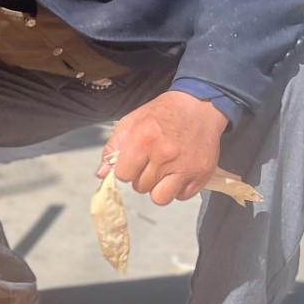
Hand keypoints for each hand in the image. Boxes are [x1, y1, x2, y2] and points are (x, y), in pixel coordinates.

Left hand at [97, 91, 227, 205]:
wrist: (200, 106)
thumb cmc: (163, 113)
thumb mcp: (132, 121)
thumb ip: (114, 147)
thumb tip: (102, 174)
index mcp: (144, 140)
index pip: (123, 175)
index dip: (126, 169)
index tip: (134, 161)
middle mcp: (165, 156)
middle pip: (141, 187)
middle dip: (142, 177)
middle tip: (152, 162)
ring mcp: (185, 167)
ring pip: (160, 198)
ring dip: (159, 188)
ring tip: (164, 172)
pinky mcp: (202, 174)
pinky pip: (182, 196)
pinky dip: (178, 188)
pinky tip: (179, 172)